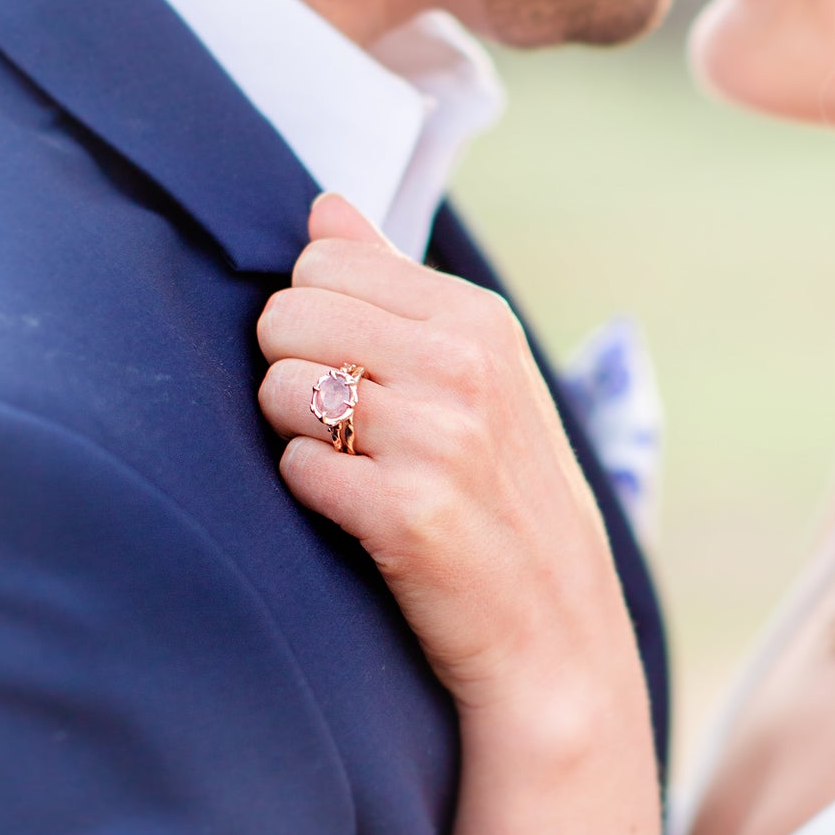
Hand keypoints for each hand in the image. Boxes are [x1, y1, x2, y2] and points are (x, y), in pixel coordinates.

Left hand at [259, 197, 665, 834]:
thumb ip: (392, 280)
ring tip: (356, 463)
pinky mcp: (408, 514)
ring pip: (280, 390)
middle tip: (345, 419)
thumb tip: (324, 206)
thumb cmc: (505, 487)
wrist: (553, 628)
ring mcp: (440, 438)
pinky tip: (359, 510)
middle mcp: (465, 364)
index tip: (354, 361)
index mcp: (479, 317)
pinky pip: (295, 468)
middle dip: (293, 367)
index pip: (325, 261)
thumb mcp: (476, 366)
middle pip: (288, 315)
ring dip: (298, 433)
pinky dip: (311, 490)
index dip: (317, 314)